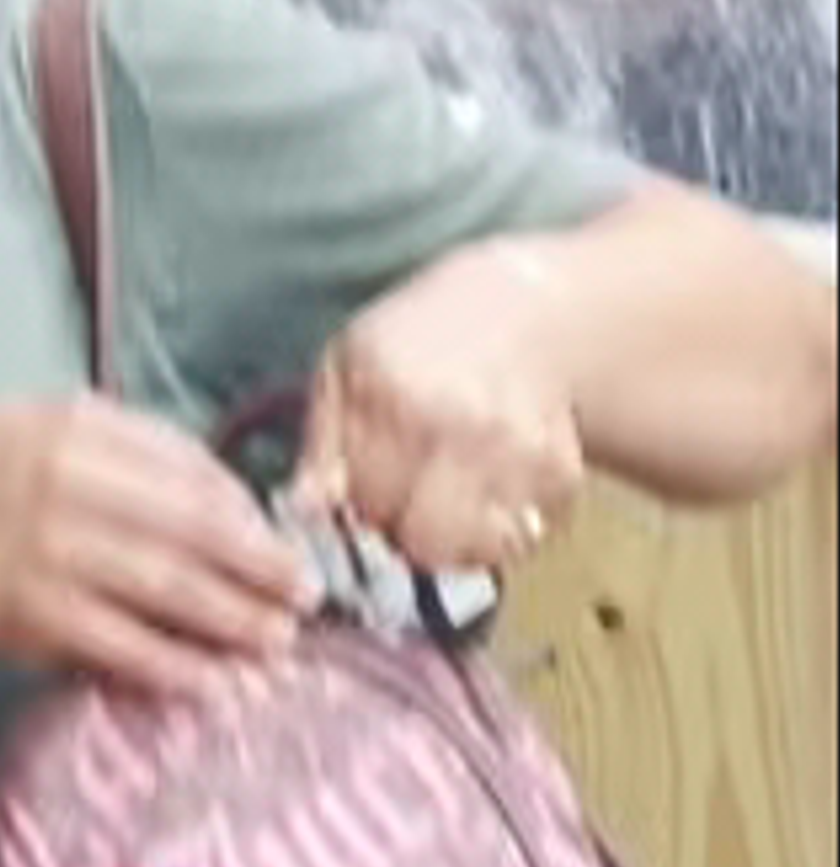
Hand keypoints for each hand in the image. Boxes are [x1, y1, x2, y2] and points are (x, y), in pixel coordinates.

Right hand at [0, 400, 322, 694]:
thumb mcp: (43, 423)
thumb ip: (125, 451)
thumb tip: (217, 502)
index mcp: (76, 427)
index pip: (187, 469)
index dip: (244, 511)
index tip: (280, 538)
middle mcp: (70, 485)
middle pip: (192, 530)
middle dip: (260, 568)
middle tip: (307, 595)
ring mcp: (53, 555)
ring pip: (169, 592)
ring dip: (236, 622)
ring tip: (278, 643)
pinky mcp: (36, 618)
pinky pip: (125, 649)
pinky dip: (178, 670)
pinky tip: (218, 685)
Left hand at [294, 245, 584, 586]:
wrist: (522, 313)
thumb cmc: (419, 344)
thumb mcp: (348, 365)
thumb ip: (321, 444)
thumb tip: (306, 513)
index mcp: (389, 393)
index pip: (365, 506)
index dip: (363, 507)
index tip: (371, 486)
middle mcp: (455, 423)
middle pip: (425, 545)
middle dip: (413, 534)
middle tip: (414, 498)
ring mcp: (514, 452)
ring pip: (477, 553)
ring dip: (462, 538)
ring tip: (454, 491)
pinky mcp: (560, 474)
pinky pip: (527, 540)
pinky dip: (509, 525)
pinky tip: (496, 480)